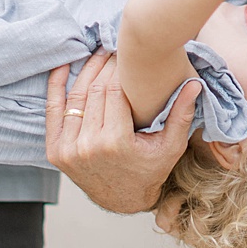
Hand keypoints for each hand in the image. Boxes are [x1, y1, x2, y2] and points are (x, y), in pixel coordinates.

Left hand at [45, 51, 199, 213]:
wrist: (122, 199)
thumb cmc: (150, 170)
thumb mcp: (171, 146)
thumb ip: (182, 115)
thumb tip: (195, 83)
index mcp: (116, 144)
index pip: (115, 91)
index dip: (121, 68)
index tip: (128, 53)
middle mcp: (88, 147)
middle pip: (95, 91)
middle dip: (105, 66)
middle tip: (114, 48)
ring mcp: (68, 149)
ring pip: (76, 98)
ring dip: (85, 71)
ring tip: (97, 54)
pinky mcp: (55, 150)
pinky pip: (52, 110)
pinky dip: (56, 85)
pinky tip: (63, 65)